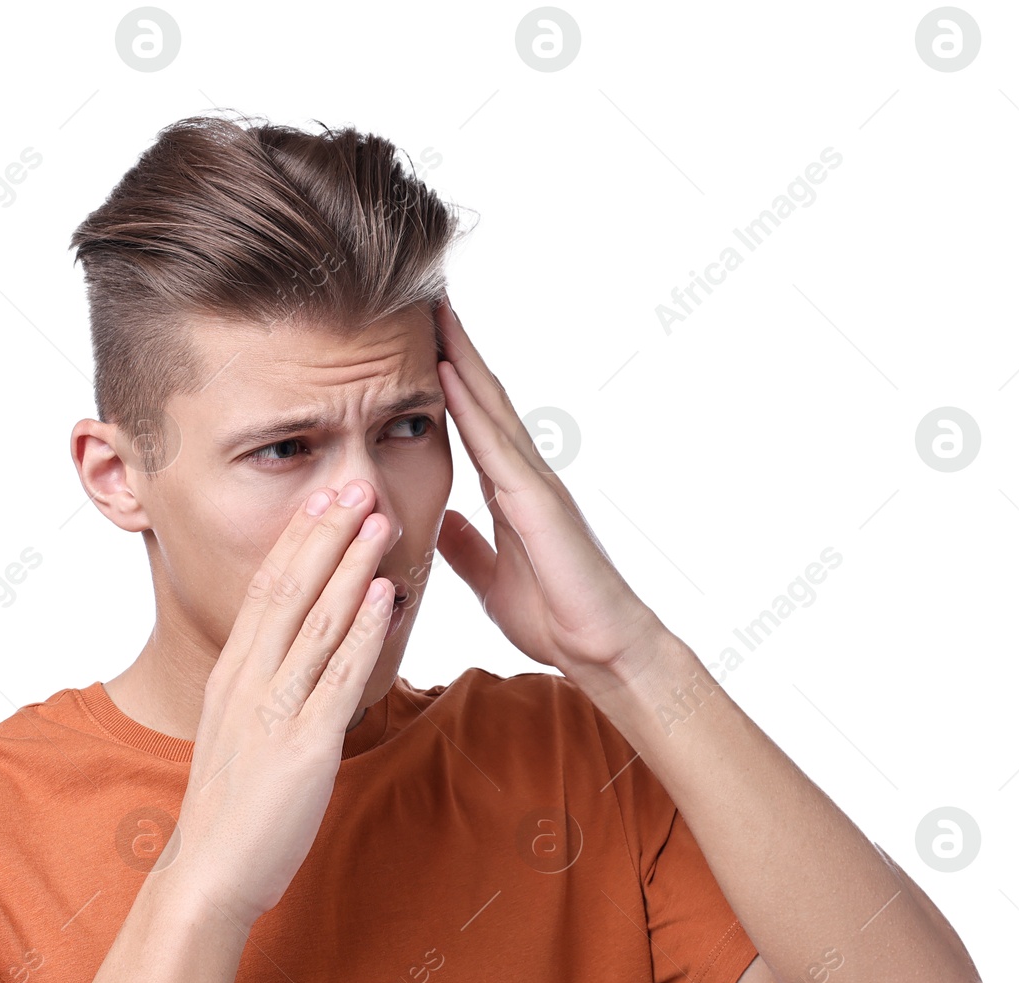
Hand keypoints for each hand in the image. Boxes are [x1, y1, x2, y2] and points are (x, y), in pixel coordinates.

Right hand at [168, 482, 397, 927]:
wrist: (209, 873)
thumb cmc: (229, 810)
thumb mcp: (236, 732)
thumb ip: (262, 690)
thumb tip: (291, 659)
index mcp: (231, 675)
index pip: (265, 590)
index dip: (297, 540)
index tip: (321, 499)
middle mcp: (248, 681)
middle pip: (287, 589)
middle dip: (324, 533)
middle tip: (353, 485)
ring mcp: (273, 710)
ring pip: (315, 622)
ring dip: (351, 566)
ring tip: (378, 519)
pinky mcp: (303, 745)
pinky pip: (337, 677)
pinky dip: (362, 631)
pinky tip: (385, 596)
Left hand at [432, 295, 669, 681]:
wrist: (602, 649)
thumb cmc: (556, 617)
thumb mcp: (490, 578)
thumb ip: (468, 546)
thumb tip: (442, 522)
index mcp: (509, 492)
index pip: (471, 421)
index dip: (446, 379)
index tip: (416, 339)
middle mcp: (524, 475)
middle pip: (483, 396)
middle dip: (454, 347)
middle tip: (425, 297)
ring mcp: (535, 482)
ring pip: (491, 405)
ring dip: (460, 356)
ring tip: (433, 310)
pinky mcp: (539, 501)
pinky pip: (496, 444)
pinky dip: (471, 405)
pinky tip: (447, 372)